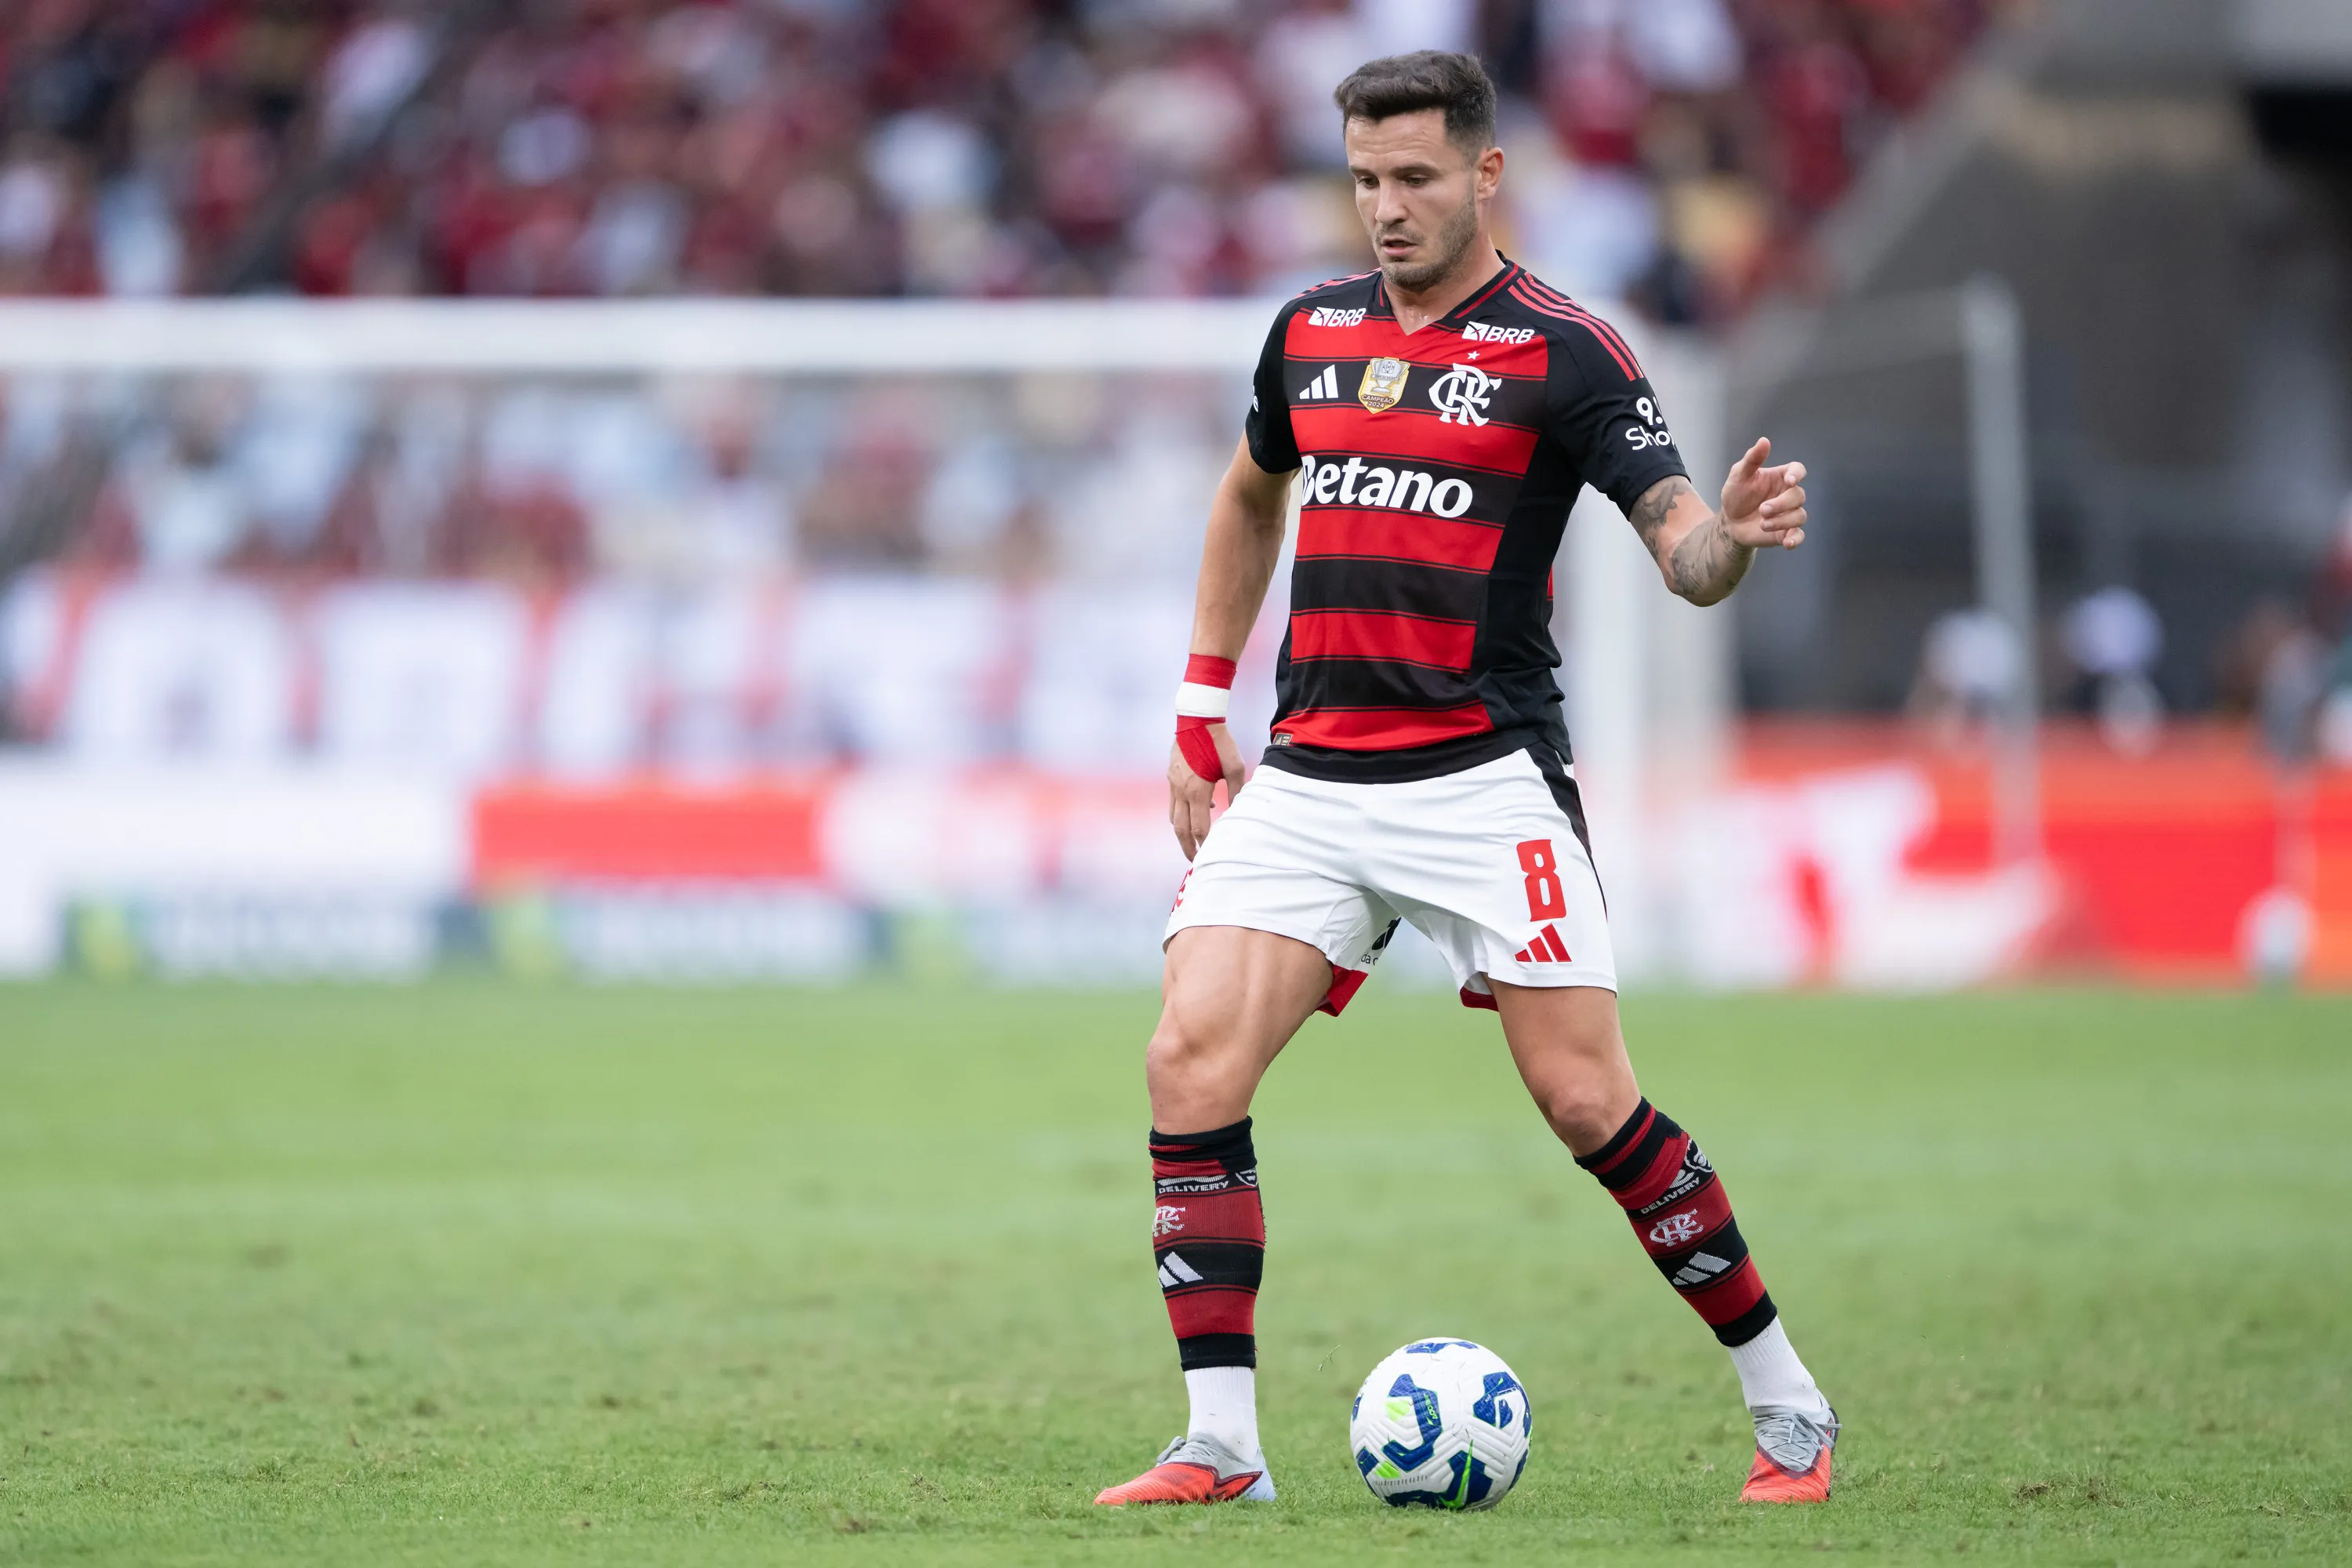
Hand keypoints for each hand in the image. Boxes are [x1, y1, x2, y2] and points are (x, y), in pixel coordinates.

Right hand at [1168, 723, 1245, 859]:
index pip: (1199, 828)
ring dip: (1181, 832)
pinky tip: (1197, 808)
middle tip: (1194, 860)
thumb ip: (1237, 791)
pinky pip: (1173, 801)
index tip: (1211, 854)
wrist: (1196, 719)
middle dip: (1187, 847)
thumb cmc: (1219, 742)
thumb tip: (1239, 810)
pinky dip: (1181, 812)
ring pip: (1173, 817)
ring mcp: (1173, 783)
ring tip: (1191, 841)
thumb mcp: (1235, 767)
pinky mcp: (1170, 776)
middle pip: (1180, 829)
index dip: (1205, 844)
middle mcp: (1181, 791)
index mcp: (1197, 791)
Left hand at [1719, 436, 1806, 550]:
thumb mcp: (1739, 475)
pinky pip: (1800, 535)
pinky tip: (1787, 542)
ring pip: (1800, 516)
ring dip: (1783, 521)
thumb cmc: (1736, 495)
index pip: (1798, 470)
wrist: (1730, 522)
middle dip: (1781, 504)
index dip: (1797, 474)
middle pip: (1799, 496)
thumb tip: (1764, 441)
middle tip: (1762, 510)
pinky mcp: (1787, 531)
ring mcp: (1789, 513)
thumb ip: (1752, 459)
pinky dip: (1796, 539)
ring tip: (1763, 524)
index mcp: (1781, 477)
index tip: (1789, 481)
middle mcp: (1789, 494)